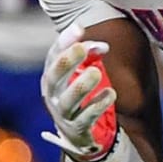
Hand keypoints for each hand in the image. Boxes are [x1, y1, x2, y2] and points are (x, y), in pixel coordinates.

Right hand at [40, 24, 118, 161]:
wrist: (79, 133)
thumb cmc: (79, 96)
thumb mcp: (81, 73)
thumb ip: (89, 57)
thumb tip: (102, 46)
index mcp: (51, 77)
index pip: (53, 56)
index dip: (65, 42)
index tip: (80, 28)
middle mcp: (52, 95)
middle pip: (54, 77)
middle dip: (67, 61)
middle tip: (81, 48)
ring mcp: (63, 114)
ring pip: (68, 100)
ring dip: (81, 85)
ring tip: (96, 72)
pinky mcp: (77, 129)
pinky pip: (86, 118)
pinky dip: (97, 105)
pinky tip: (110, 94)